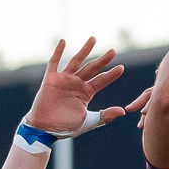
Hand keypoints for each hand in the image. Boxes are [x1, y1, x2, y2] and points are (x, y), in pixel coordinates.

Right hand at [24, 38, 149, 135]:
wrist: (45, 130)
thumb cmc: (65, 127)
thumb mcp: (88, 121)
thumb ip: (105, 116)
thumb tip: (123, 111)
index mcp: (86, 93)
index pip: (101, 80)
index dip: (111, 75)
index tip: (122, 68)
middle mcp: (76, 83)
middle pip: (92, 68)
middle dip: (102, 60)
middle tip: (113, 50)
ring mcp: (64, 80)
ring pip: (76, 61)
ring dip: (85, 50)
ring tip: (93, 39)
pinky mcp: (51, 79)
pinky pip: (54, 62)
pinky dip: (58, 52)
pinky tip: (63, 41)